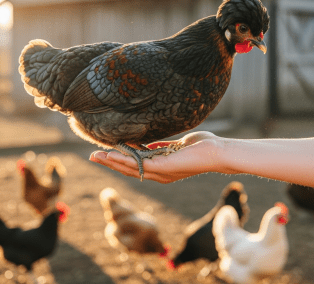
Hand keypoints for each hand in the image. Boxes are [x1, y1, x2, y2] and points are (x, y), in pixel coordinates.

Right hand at [89, 131, 222, 182]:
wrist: (217, 151)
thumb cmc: (202, 146)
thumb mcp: (178, 146)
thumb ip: (163, 147)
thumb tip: (151, 144)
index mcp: (162, 168)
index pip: (135, 166)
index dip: (119, 160)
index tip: (105, 152)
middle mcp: (159, 174)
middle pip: (128, 169)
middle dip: (110, 162)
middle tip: (92, 156)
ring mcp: (160, 172)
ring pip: (130, 168)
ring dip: (112, 162)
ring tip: (96, 156)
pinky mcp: (164, 168)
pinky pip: (138, 164)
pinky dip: (124, 160)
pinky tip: (112, 154)